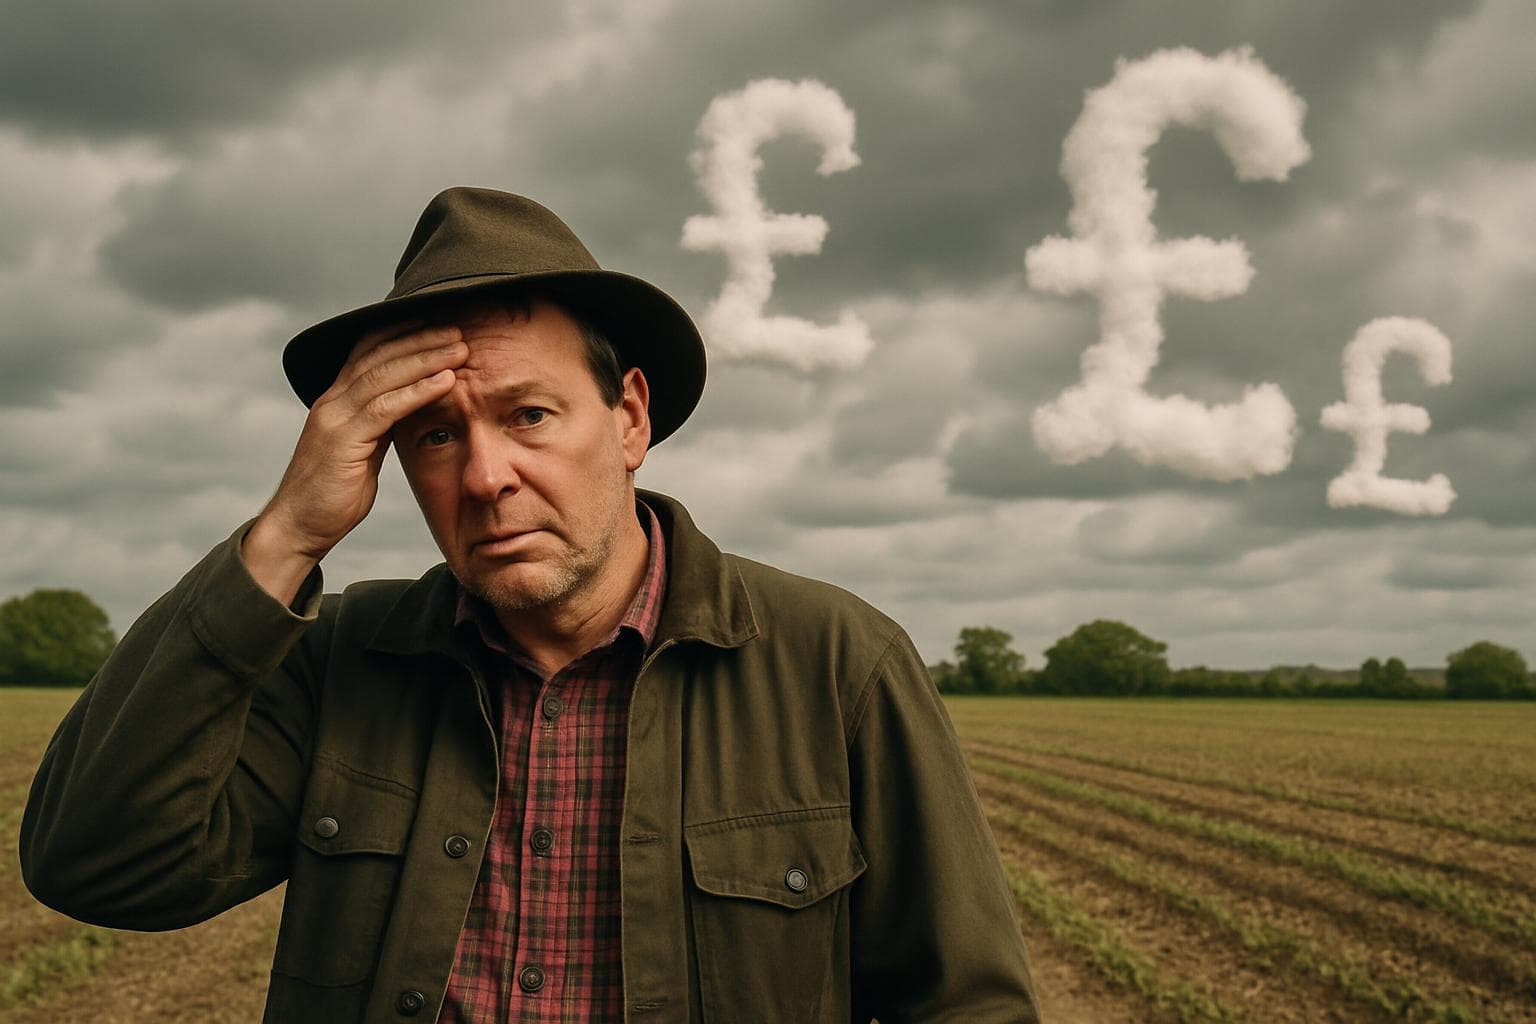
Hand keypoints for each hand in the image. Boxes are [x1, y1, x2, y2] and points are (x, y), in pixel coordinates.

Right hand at [242, 322, 466, 604]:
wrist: (300, 526)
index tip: (440, 325)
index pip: (370, 350)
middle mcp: (333, 400)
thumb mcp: (364, 449)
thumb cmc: (335, 492)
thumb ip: (382, 424)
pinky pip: (386, 407)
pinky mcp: (343, 440)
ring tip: (461, 348)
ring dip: (426, 358)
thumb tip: (412, 407)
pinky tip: (445, 381)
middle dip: (421, 338)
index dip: (404, 333)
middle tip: (458, 329)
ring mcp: (335, 417)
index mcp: (337, 399)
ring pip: (384, 374)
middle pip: (380, 354)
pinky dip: (418, 390)